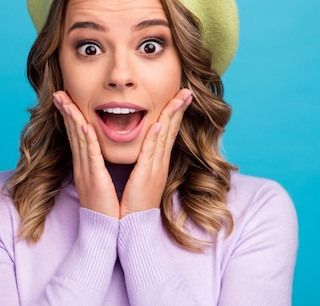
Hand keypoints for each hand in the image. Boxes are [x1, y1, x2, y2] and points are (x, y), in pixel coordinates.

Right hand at [53, 91, 119, 217]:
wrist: (106, 231)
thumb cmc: (108, 208)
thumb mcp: (100, 183)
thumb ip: (99, 167)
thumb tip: (100, 154)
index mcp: (85, 166)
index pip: (76, 136)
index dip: (70, 117)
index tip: (66, 100)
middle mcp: (82, 166)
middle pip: (72, 133)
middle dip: (65, 111)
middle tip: (58, 93)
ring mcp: (86, 172)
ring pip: (78, 139)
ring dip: (72, 118)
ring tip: (65, 100)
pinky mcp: (94, 179)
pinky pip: (90, 155)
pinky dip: (87, 139)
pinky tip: (84, 125)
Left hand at [119, 88, 192, 217]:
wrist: (132, 228)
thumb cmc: (132, 205)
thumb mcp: (140, 179)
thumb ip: (142, 163)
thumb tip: (142, 150)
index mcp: (156, 163)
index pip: (167, 132)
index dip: (174, 113)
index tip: (179, 96)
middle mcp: (159, 163)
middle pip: (171, 130)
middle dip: (178, 108)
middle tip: (187, 90)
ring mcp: (154, 169)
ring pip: (164, 136)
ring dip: (170, 114)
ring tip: (179, 97)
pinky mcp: (146, 177)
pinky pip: (150, 153)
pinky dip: (155, 137)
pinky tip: (159, 123)